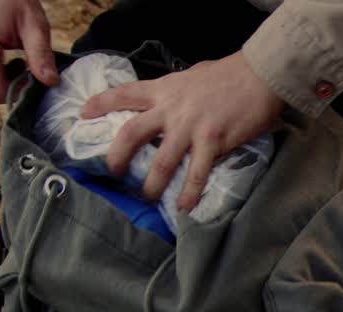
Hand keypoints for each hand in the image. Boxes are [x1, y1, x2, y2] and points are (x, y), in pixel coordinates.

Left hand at [80, 55, 284, 211]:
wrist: (259, 75)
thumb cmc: (230, 74)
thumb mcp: (193, 76)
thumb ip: (178, 91)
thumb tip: (173, 100)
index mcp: (165, 89)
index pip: (125, 94)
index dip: (101, 103)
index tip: (83, 113)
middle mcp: (172, 109)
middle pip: (132, 133)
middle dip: (117, 156)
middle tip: (112, 172)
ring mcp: (191, 127)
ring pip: (162, 161)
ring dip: (152, 183)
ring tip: (147, 197)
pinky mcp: (213, 141)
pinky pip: (197, 172)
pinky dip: (189, 192)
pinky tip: (184, 208)